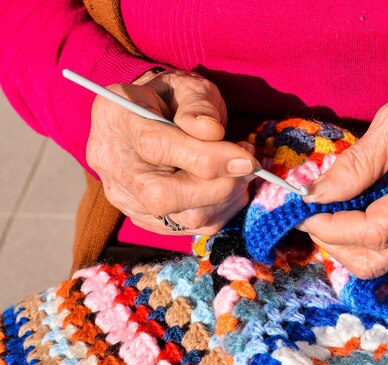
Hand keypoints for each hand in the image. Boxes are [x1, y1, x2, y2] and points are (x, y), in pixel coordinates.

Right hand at [88, 69, 256, 234]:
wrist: (153, 117)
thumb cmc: (174, 98)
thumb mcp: (187, 86)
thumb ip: (198, 106)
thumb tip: (212, 133)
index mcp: (116, 117)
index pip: (156, 147)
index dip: (207, 157)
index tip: (247, 158)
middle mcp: (112, 164)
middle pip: (163, 195)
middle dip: (220, 185)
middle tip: (248, 164)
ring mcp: (126, 198)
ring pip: (184, 217)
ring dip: (227, 197)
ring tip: (241, 169)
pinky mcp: (148, 219)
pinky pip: (193, 227)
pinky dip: (222, 208)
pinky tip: (229, 184)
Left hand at [300, 65, 387, 278]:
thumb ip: (354, 164)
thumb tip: (316, 195)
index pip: (373, 233)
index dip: (331, 228)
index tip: (305, 209)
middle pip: (374, 262)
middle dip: (333, 243)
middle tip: (313, 213)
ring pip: (381, 263)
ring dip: (347, 244)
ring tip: (330, 211)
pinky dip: (365, 240)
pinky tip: (355, 213)